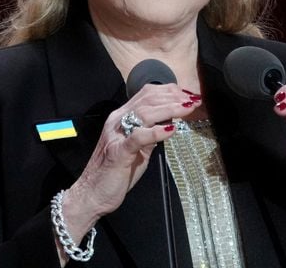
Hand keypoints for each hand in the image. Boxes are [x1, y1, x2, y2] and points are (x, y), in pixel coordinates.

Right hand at [59, 84, 199, 239]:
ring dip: (170, 108)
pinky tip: (171, 129)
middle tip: (193, 100)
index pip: (146, 94)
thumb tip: (169, 123)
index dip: (169, 91)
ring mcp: (117, 136)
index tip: (188, 95)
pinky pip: (138, 137)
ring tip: (187, 109)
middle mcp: (117, 122)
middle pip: (148, 99)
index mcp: (121, 118)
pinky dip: (156, 131)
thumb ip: (150, 135)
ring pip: (145, 112)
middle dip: (173, 97)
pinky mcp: (118, 152)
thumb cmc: (114, 173)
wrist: (92, 194)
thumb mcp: (138, 149)